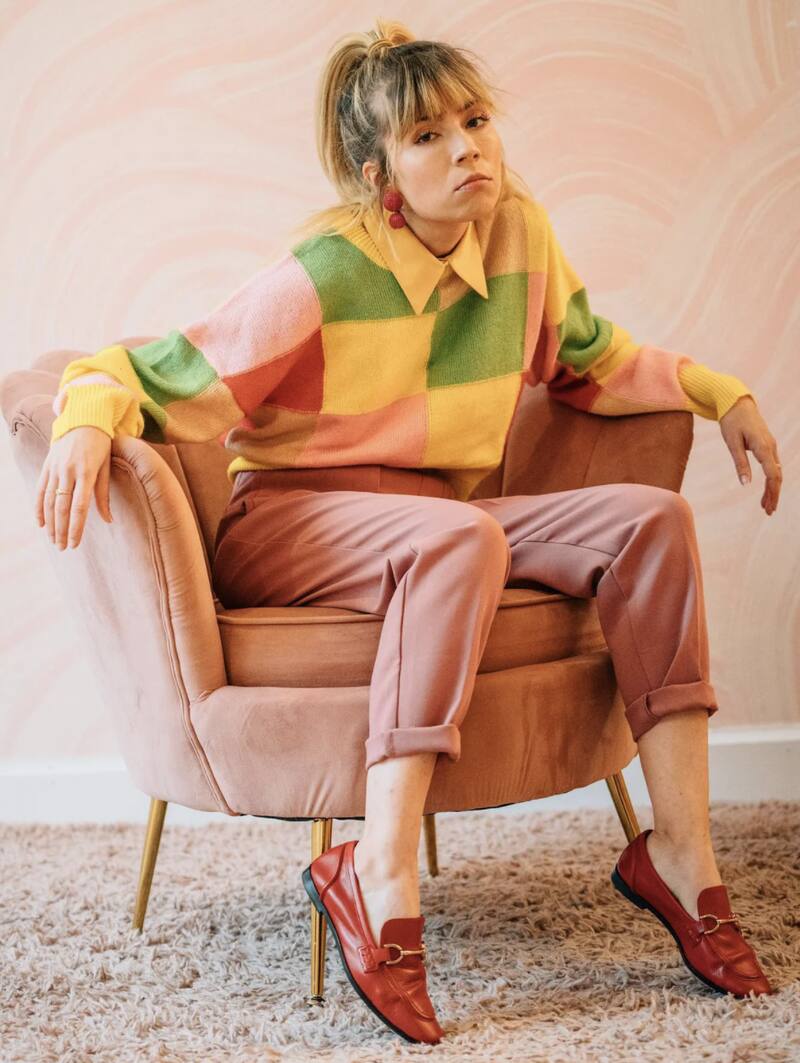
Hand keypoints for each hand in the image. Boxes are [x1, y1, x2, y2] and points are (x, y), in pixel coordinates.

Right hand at [35, 427, 113, 549]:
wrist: (83, 419)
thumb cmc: (101, 446)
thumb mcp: (107, 467)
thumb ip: (104, 494)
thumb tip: (108, 520)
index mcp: (86, 472)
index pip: (80, 507)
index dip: (76, 527)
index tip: (75, 543)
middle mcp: (67, 471)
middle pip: (61, 508)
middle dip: (61, 530)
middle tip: (63, 548)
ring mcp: (55, 468)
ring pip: (48, 501)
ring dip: (50, 523)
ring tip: (54, 540)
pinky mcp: (47, 466)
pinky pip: (40, 490)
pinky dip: (38, 507)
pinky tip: (40, 523)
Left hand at [719, 395, 781, 515]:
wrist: (737, 402)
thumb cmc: (731, 421)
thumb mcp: (731, 442)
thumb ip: (740, 463)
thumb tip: (745, 484)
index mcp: (762, 446)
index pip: (772, 473)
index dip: (771, 491)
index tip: (768, 505)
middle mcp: (770, 446)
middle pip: (777, 475)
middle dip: (774, 494)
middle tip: (768, 512)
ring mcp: (770, 445)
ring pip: (776, 471)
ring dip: (772, 489)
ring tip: (766, 506)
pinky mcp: (767, 445)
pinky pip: (773, 465)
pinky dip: (771, 479)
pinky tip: (767, 490)